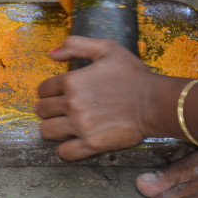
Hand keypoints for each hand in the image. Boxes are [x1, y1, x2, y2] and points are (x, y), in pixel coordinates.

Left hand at [36, 36, 157, 160]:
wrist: (155, 102)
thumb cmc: (133, 75)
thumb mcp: (107, 49)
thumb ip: (76, 45)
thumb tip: (51, 55)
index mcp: (72, 81)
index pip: (43, 89)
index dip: (48, 91)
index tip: (58, 94)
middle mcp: (72, 104)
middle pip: (42, 110)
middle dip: (49, 109)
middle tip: (61, 110)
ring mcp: (80, 126)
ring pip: (47, 131)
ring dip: (53, 128)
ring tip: (65, 126)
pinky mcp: (91, 144)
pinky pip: (65, 152)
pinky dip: (65, 149)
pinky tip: (73, 142)